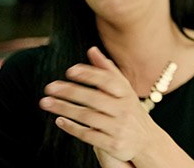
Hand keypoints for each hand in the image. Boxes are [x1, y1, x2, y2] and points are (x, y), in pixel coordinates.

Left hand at [39, 47, 168, 163]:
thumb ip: (107, 71)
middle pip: (95, 98)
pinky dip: (72, 127)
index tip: (70, 71)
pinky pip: (88, 135)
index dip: (90, 74)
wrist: (147, 142)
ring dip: (64, 109)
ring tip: (45, 102)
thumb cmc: (130, 111)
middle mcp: (124, 110)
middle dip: (71, 92)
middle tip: (50, 87)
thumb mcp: (124, 91)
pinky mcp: (112, 144)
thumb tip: (92, 50)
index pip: (108, 81)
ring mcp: (118, 127)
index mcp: (127, 94)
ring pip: (88, 116)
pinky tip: (59, 121)